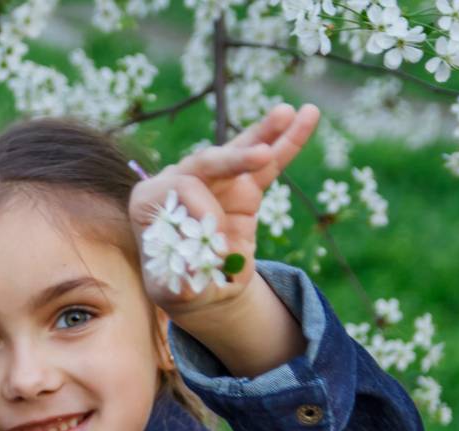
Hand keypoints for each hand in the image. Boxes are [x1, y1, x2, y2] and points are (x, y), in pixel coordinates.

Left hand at [129, 103, 319, 316]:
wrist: (204, 287)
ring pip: (239, 151)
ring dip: (265, 132)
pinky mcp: (244, 184)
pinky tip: (307, 116)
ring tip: (288, 112)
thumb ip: (182, 282)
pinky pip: (268, 162)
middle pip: (206, 161)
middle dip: (235, 159)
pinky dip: (287, 141)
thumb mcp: (175, 290)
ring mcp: (214, 179)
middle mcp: (179, 180)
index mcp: (151, 201)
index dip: (199, 207)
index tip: (215, 235)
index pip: (176, 187)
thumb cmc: (180, 285)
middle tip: (261, 157)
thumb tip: (194, 278)